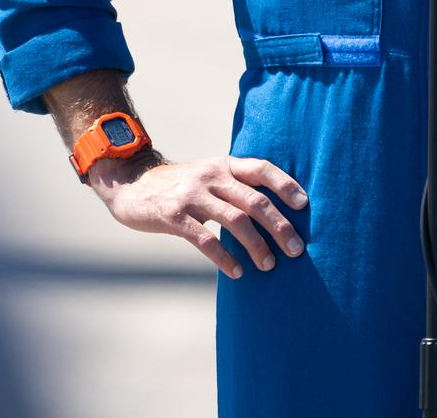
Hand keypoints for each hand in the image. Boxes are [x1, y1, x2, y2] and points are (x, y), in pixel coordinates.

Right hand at [89, 153, 309, 278]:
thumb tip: (272, 210)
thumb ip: (234, 186)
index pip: (262, 168)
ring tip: (270, 265)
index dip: (285, 184)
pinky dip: (224, 258)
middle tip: (296, 249)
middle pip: (255, 200)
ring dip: (257, 245)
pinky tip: (237, 272)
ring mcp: (193, 195)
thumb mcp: (209, 175)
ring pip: (235, 220)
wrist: (131, 183)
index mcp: (224, 165)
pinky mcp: (174, 216)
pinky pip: (205, 240)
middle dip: (279, 226)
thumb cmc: (180, 184)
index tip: (304, 204)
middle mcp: (212, 176)